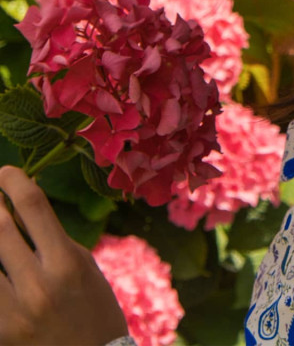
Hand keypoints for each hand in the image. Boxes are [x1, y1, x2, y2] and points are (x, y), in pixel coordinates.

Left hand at [0, 166, 128, 345]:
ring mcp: (12, 313)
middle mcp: (36, 285)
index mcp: (66, 262)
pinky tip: (0, 262)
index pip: (33, 208)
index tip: (5, 172)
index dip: (14, 183)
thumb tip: (17, 212)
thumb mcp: (82, 267)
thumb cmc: (93, 309)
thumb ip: (52, 240)